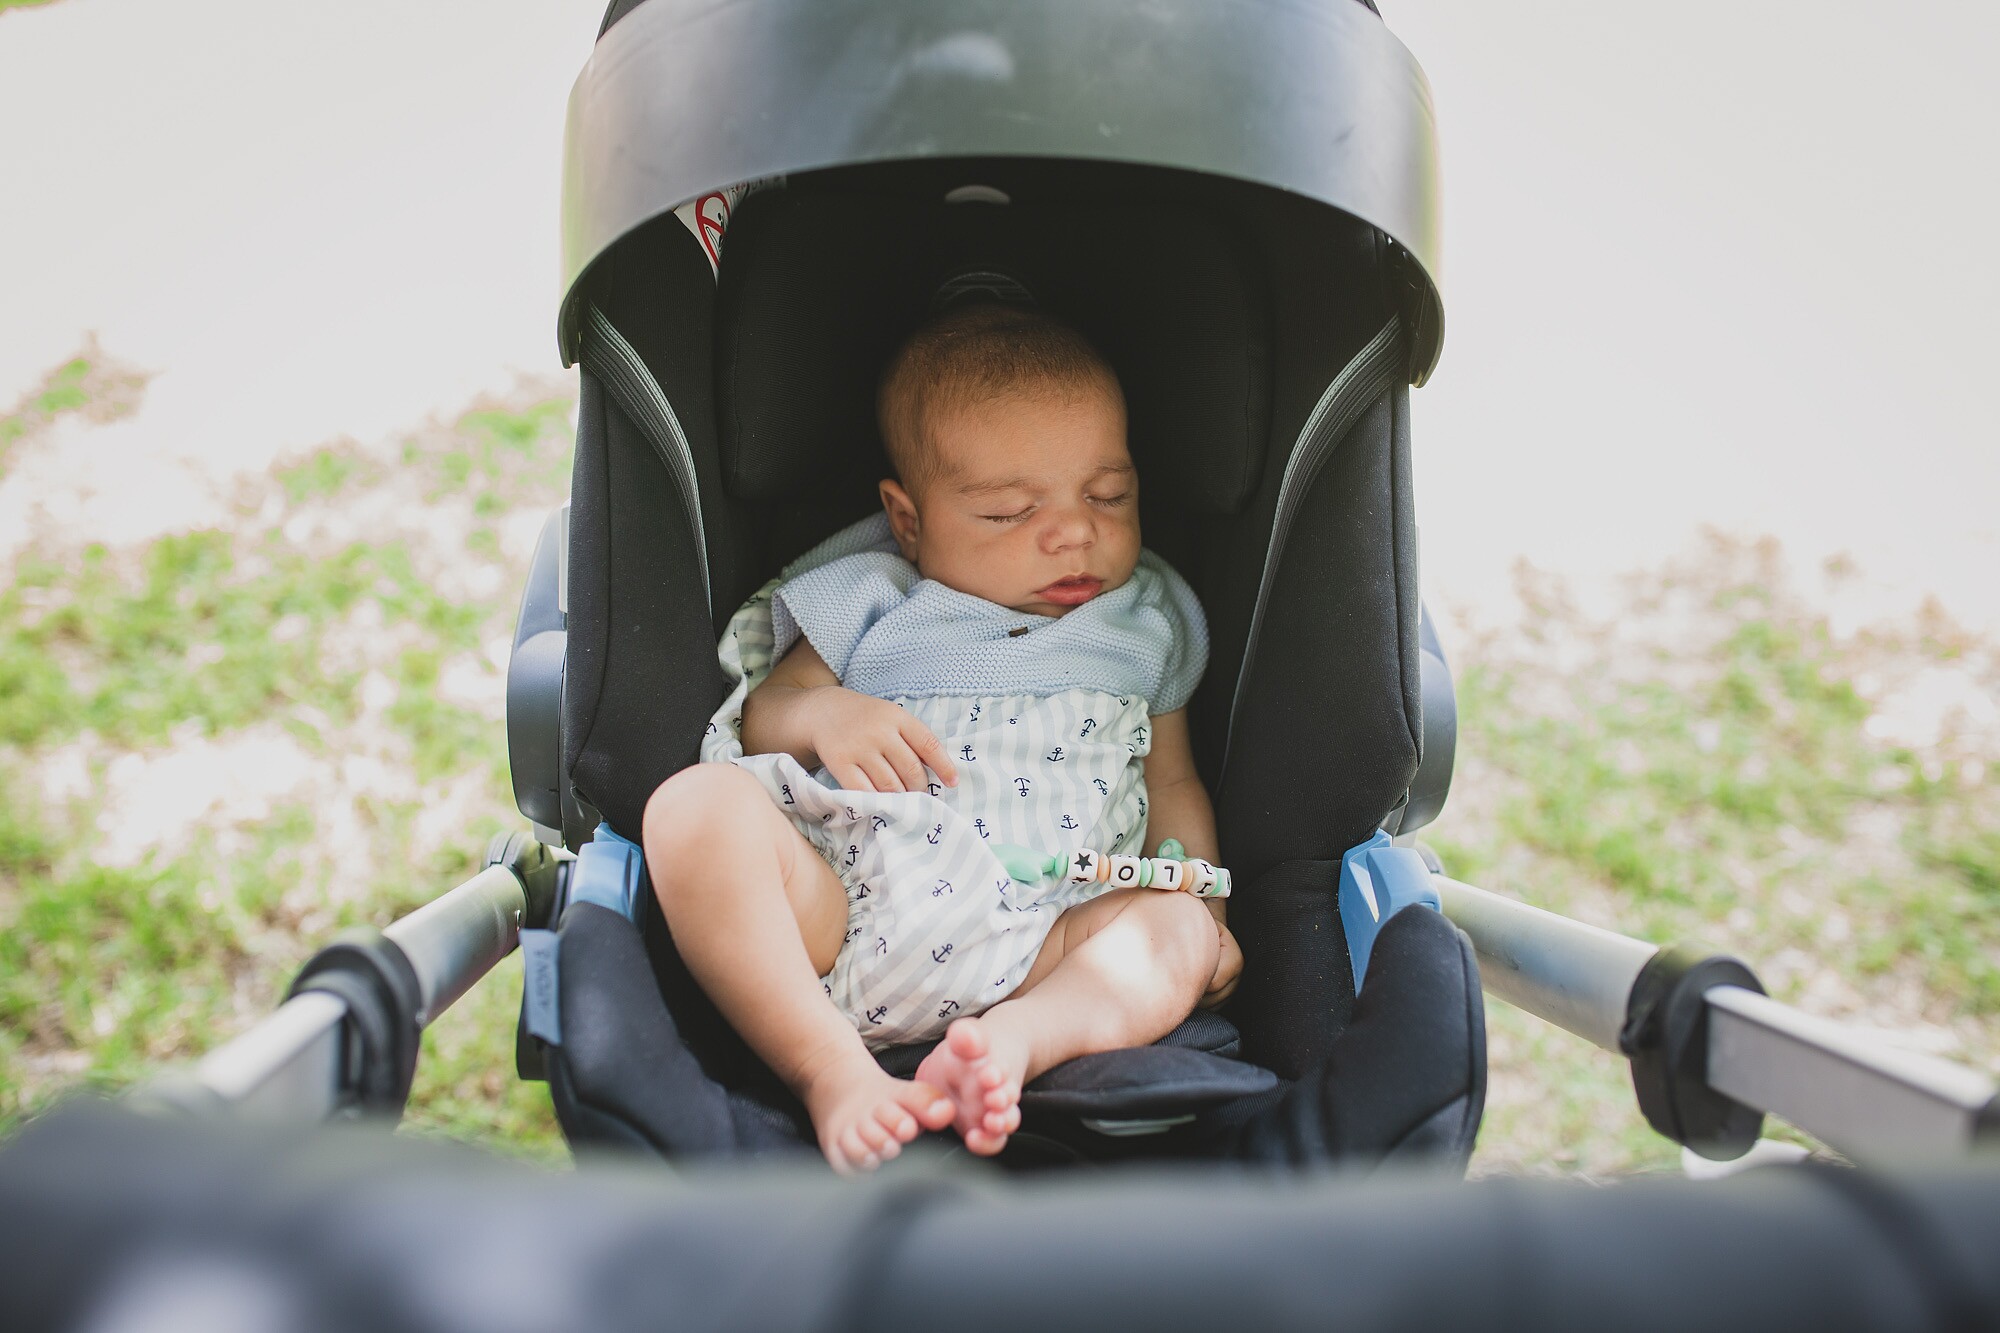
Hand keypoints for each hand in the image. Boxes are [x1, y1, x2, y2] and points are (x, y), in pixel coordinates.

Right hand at [807, 688, 957, 793]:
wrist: (823, 710)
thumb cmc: (866, 719)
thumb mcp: (891, 716)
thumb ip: (912, 739)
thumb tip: (938, 772)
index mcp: (897, 717)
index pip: (928, 744)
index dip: (944, 766)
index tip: (953, 783)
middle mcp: (880, 731)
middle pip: (911, 769)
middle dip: (919, 788)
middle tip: (921, 798)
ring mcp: (859, 747)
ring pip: (889, 784)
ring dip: (900, 799)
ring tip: (904, 804)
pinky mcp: (839, 762)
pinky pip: (863, 790)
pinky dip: (875, 801)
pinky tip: (880, 805)